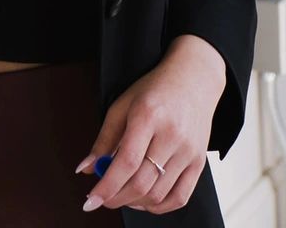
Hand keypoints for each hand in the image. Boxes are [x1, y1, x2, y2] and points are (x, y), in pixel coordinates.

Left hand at [73, 36, 226, 214]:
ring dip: (134, 202)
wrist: (193, 79)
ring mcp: (188, 150)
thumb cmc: (155, 90)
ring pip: (158, 194)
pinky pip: (180, 198)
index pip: (126, 161)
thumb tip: (86, 168)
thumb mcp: (122, 106)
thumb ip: (104, 140)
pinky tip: (145, 199)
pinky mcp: (199, 162)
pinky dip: (158, 206)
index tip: (91, 201)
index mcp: (148, 116)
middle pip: (142, 182)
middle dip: (116, 198)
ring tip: (122, 194)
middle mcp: (172, 135)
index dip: (107, 185)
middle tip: (103, 198)